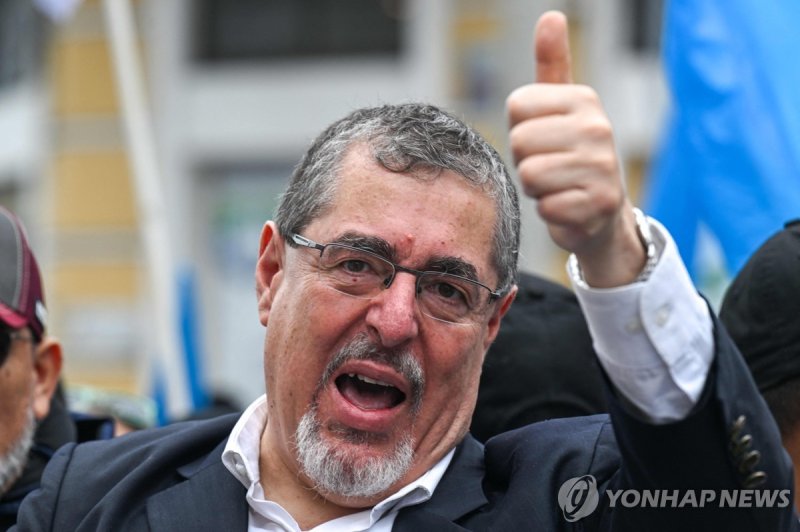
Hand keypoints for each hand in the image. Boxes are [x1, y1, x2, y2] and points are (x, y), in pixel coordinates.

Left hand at [507, 11, 644, 287]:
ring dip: (536, 188)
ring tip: (558, 186)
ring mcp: (602, 167)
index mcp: (584, 99)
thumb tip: (550, 16)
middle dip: (526, 161)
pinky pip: (545, 207)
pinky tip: (568, 207)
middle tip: (550, 167)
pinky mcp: (599, 204)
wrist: (602, 212)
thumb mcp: (560, 108)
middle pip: (519, 141)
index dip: (520, 130)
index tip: (543, 140)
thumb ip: (552, 65)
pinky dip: (550, 213)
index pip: (516, 107)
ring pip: (529, 174)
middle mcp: (598, 128)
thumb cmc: (571, 156)